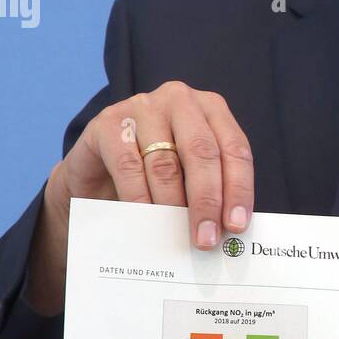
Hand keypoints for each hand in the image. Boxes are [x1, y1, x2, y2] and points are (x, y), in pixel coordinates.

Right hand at [26, 81, 253, 314]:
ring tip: (176, 235)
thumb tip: (230, 227)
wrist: (99, 169)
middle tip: (206, 238)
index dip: (239, 189)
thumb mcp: (190, 175)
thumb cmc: (155, 172)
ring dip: (173, 204)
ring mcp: (143, 107)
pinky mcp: (109, 122)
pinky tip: (145, 220)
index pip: (234, 149)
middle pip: (202, 152)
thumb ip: (212, 190)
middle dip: (207, 200)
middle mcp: (180, 100)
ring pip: (165, 162)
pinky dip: (139, 198)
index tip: (237, 226)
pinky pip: (128, 166)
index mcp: (211, 108)